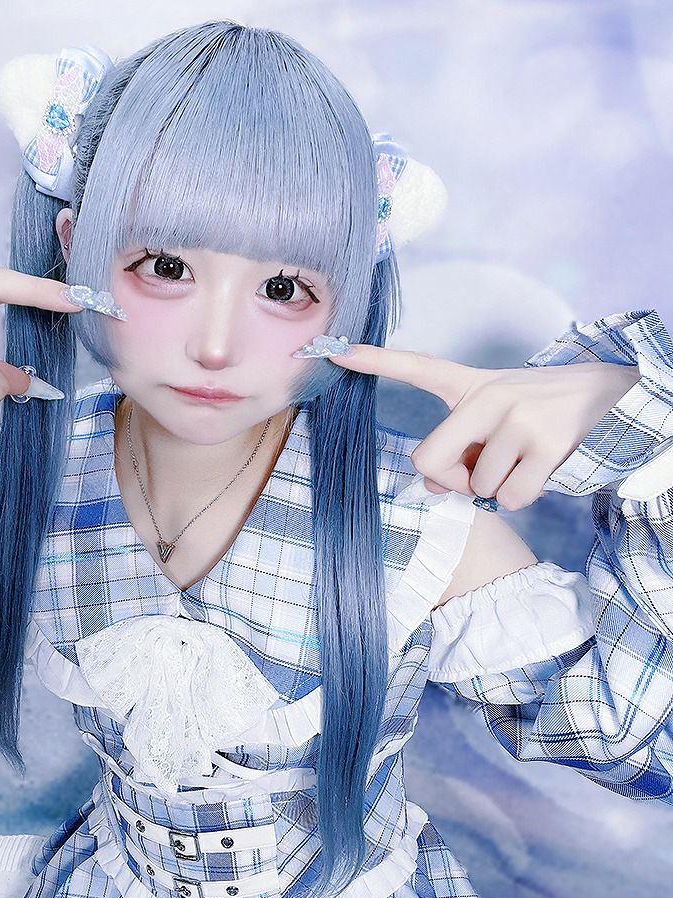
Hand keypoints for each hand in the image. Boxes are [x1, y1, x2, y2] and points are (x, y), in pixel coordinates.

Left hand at [328, 345, 640, 509]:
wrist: (609, 395)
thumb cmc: (538, 413)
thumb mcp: (495, 417)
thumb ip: (459, 446)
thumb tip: (433, 485)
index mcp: (470, 383)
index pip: (416, 367)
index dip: (373, 360)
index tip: (335, 351)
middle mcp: (489, 395)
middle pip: (428, 460)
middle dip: (450, 480)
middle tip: (479, 471)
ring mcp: (517, 417)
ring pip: (476, 487)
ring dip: (496, 489)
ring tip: (524, 459)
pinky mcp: (546, 442)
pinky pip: (508, 499)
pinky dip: (521, 498)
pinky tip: (541, 470)